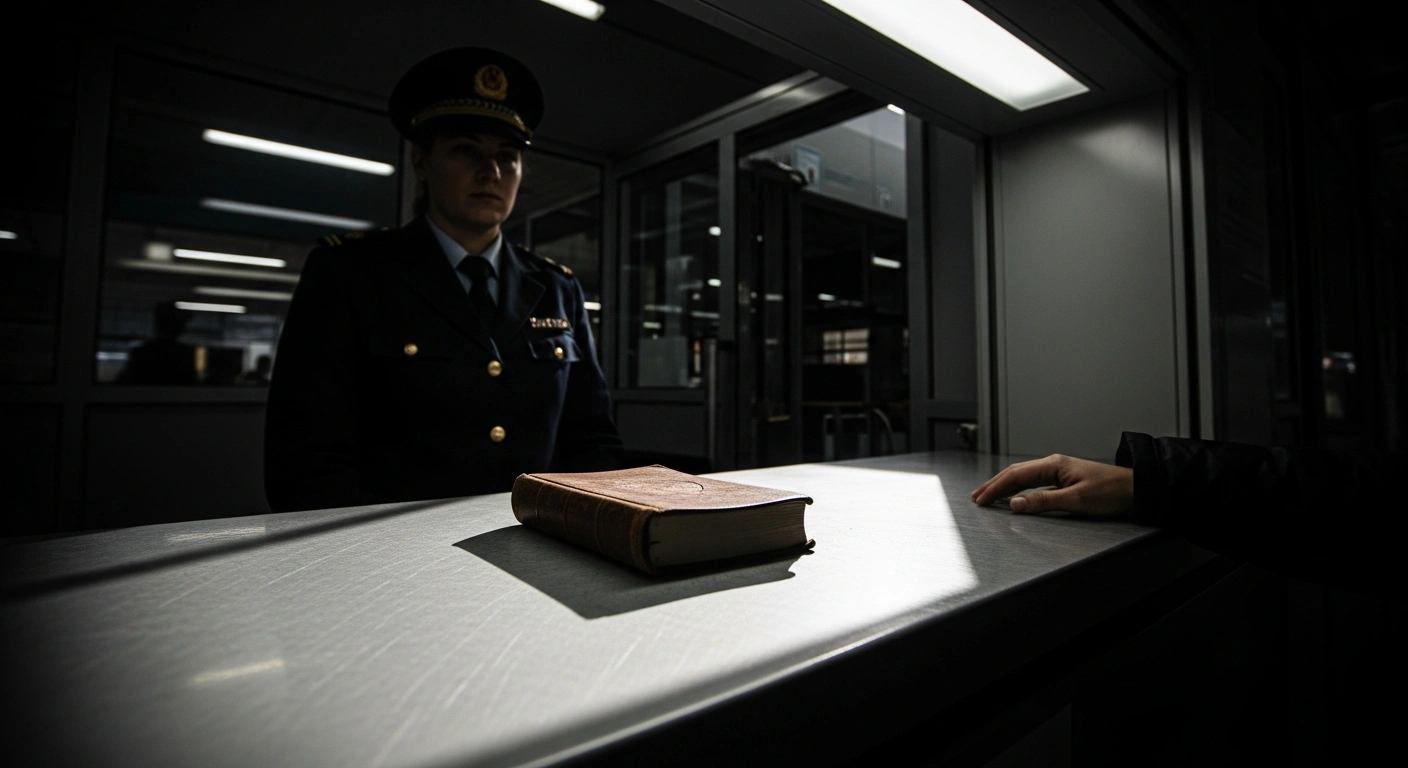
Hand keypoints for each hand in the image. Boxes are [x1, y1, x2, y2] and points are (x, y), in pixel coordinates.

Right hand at [970, 454, 1132, 516]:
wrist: (1135, 488)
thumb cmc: (1110, 492)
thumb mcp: (1075, 499)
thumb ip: (1043, 501)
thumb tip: (1015, 503)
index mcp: (1053, 465)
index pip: (1016, 476)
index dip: (995, 488)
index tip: (981, 499)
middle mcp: (1053, 464)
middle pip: (1016, 473)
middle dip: (994, 484)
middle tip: (977, 497)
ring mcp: (1059, 471)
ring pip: (1024, 476)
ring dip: (1005, 486)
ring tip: (989, 495)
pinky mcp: (1065, 479)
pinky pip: (1034, 481)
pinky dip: (1019, 488)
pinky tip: (1015, 494)